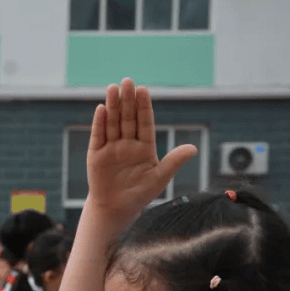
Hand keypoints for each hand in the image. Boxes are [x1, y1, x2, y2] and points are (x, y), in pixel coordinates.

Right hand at [86, 78, 197, 217]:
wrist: (116, 209)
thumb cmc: (140, 194)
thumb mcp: (159, 178)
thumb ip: (174, 162)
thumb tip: (193, 148)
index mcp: (145, 147)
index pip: (145, 122)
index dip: (143, 106)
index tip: (143, 90)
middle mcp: (128, 143)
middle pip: (127, 118)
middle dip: (127, 100)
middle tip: (128, 81)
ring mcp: (111, 148)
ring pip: (113, 123)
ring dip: (113, 106)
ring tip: (113, 88)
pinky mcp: (96, 155)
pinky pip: (98, 135)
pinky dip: (99, 122)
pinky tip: (101, 108)